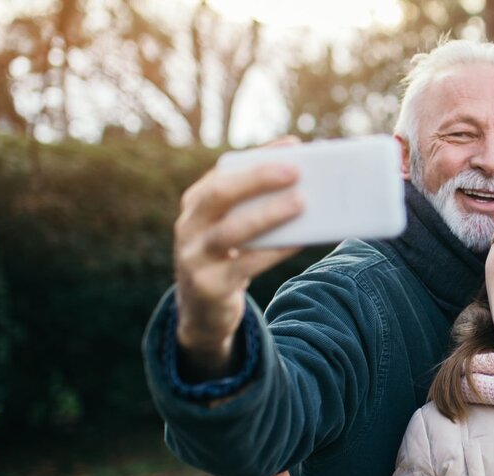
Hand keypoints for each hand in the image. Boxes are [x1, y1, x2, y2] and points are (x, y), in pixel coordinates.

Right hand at [173, 137, 305, 378]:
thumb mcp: (231, 228)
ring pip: (231, 232)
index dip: (259, 157)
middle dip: (257, 179)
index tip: (293, 145)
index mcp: (195, 204)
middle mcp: (188, 226)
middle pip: (220, 194)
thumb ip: (255, 207)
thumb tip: (305, 185)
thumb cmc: (227, 258)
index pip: (224, 171)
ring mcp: (195, 257)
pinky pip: (246, 265)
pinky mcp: (210, 286)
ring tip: (302, 203)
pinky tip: (300, 241)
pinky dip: (275, 251)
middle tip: (296, 171)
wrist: (201, 312)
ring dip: (268, 215)